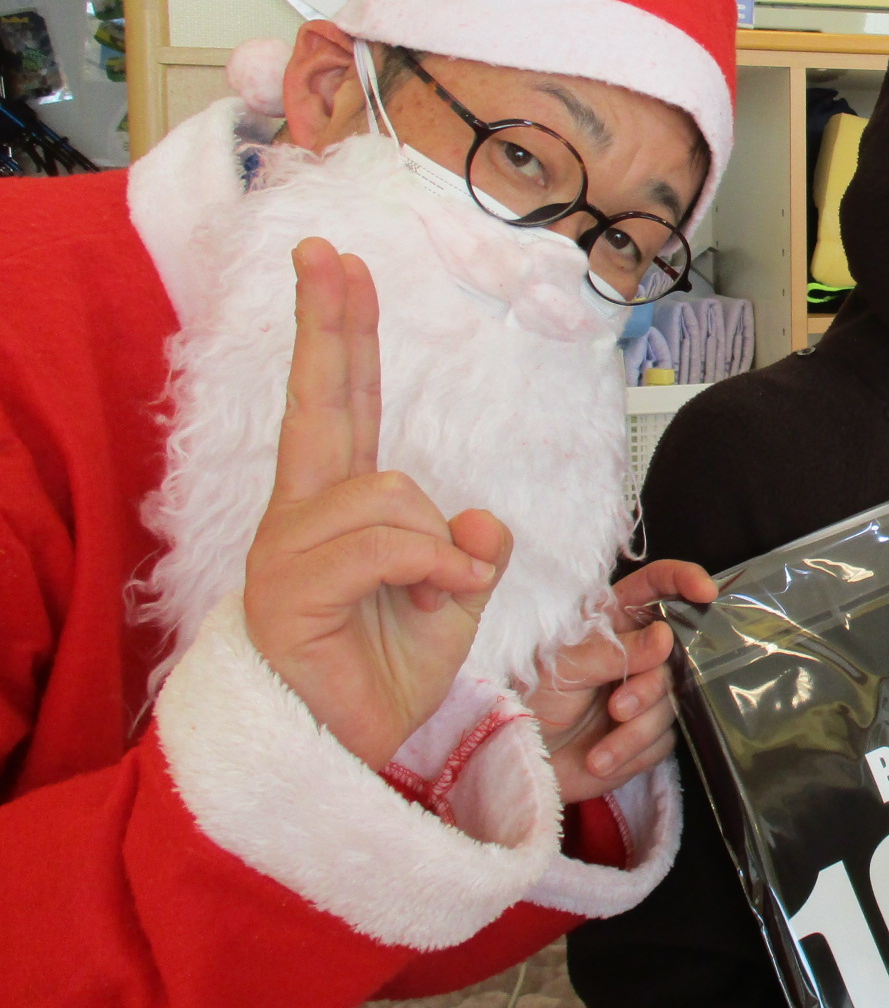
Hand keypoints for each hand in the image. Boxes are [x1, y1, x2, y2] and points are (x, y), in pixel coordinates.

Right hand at [243, 239, 510, 772]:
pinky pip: (385, 543)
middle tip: (326, 253)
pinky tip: (436, 595)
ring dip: (438, 545)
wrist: (343, 754)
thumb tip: (481, 519)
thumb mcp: (453, 602)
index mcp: (340, 508)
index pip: (344, 404)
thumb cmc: (384, 674)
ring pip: (392, 494)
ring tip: (435, 593)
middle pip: (322, 403)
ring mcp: (288, 551)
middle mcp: (304, 515)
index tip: (338, 266)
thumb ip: (471, 551)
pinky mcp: (288, 591)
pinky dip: (430, 566)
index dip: (342, 334)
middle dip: (330, 324)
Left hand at [524, 558, 716, 803]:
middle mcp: (637, 651)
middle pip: (676, 655)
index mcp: (614, 620)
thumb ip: (613, 652)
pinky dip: (631, 752)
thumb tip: (665, 638)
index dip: (684, 580)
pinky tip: (600, 760)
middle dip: (650, 686)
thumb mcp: (563, 667)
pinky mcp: (649, 732)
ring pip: (672, 701)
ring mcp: (646, 692)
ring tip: (599, 751)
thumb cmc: (531, 698)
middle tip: (618, 708)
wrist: (520, 759)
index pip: (656, 586)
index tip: (705, 592)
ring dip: (637, 729)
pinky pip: (663, 739)